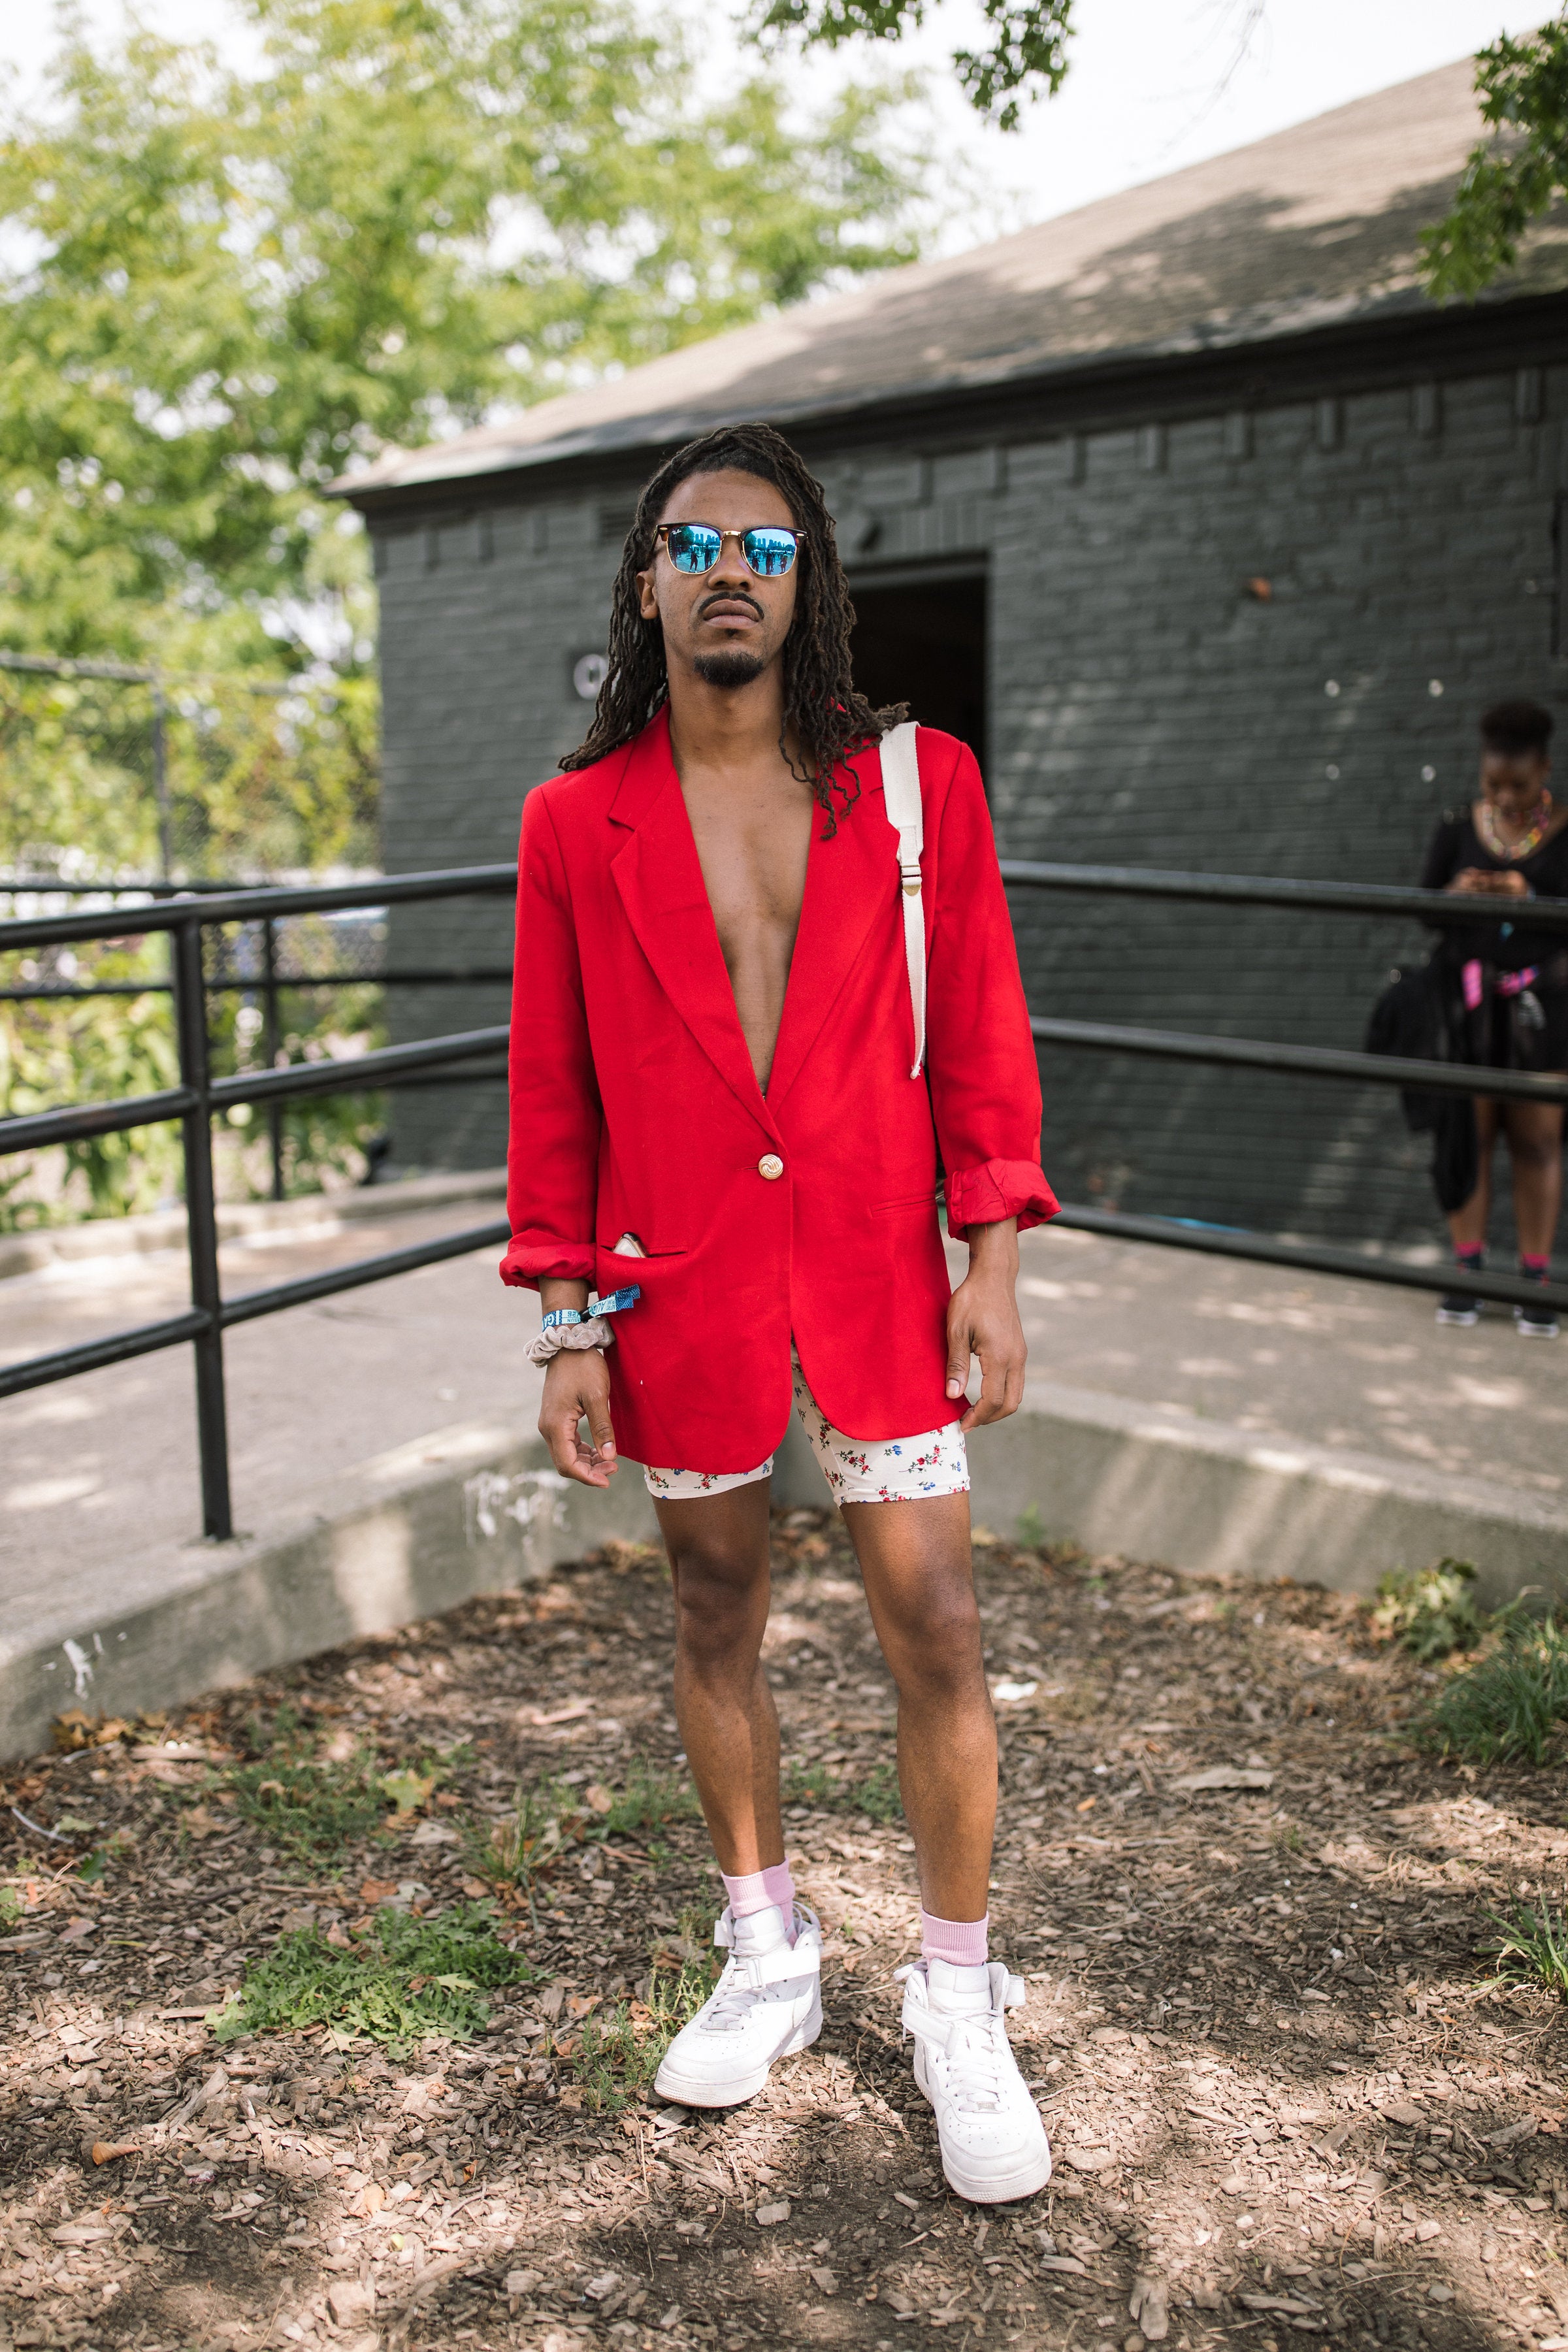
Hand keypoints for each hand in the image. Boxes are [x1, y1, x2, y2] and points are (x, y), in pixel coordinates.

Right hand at [539, 1348, 616, 1486]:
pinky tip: (599, 1450)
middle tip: (614, 1469)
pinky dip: (583, 1451)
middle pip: (566, 1463)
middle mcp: (548, 1428)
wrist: (569, 1344)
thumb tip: (610, 1457)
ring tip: (610, 1461)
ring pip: (567, 1454)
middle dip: (589, 1471)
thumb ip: (603, 1428)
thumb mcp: (598, 1396)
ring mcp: (550, 1423)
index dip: (588, 1477)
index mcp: (555, 1425)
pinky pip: (567, 1443)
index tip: (608, 1480)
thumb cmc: (584, 1367)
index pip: (568, 1464)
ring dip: (587, 1462)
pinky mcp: (556, 1418)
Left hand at [945, 1218, 1025, 1431]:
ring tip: (974, 1411)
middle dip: (989, 1418)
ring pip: (1016, 1395)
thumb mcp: (956, 1330)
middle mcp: (1016, 1359)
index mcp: (1000, 1356)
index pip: (992, 1400)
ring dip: (997, 1408)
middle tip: (967, 1422)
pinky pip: (1016, 1382)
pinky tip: (983, 1392)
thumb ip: (956, 1365)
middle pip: (1010, 1404)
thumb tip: (952, 1395)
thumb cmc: (971, 1300)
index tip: (961, 1425)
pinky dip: (1002, 1394)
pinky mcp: (1020, 1350)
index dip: (977, 1417)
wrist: (993, 1277)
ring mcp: (1021, 1355)